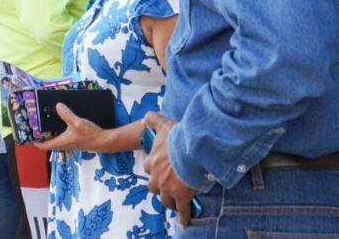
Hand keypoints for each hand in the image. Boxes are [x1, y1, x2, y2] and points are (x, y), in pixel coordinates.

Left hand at [36, 103, 102, 151]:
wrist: (104, 141)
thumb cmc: (90, 135)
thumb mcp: (77, 122)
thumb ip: (67, 114)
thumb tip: (58, 106)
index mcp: (61, 142)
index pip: (43, 145)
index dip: (34, 141)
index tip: (29, 134)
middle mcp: (64, 144)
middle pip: (48, 141)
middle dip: (42, 134)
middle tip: (37, 124)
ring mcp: (69, 143)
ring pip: (56, 138)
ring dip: (51, 131)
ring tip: (47, 121)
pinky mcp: (75, 140)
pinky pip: (63, 136)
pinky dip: (60, 130)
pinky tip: (63, 121)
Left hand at [142, 112, 197, 228]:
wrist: (192, 150)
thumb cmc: (178, 138)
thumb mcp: (164, 125)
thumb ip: (153, 120)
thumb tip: (145, 116)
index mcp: (153, 161)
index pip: (149, 167)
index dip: (154, 168)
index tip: (159, 169)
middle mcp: (157, 177)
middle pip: (154, 186)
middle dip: (159, 186)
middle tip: (167, 186)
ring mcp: (168, 188)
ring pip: (165, 199)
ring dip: (169, 201)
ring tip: (174, 202)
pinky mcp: (181, 197)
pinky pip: (182, 210)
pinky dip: (183, 217)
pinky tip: (184, 222)